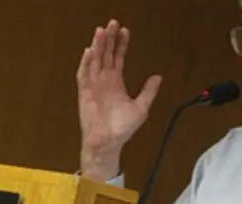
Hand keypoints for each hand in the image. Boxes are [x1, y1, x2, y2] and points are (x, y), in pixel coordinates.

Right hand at [76, 19, 161, 181]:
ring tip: (101, 31)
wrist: (108, 142)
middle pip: (105, 54)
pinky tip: (89, 52)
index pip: (118, 58)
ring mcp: (93, 85)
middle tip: (112, 23)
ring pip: (94, 61)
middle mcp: (104, 80)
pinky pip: (84, 75)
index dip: (121, 44)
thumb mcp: (141, 108)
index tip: (125, 31)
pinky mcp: (85, 93)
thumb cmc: (122, 128)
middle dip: (109, 39)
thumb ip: (148, 92)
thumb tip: (158, 77)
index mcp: (116, 82)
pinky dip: (86, 64)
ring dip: (97, 46)